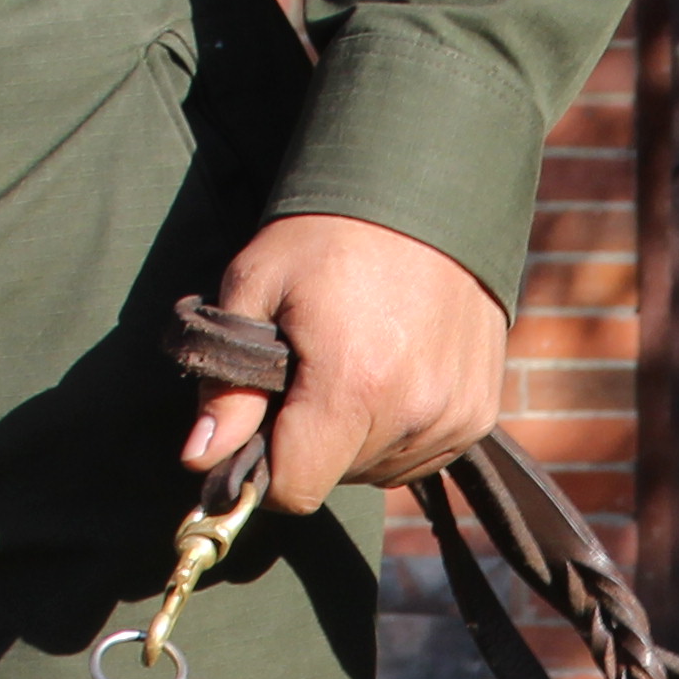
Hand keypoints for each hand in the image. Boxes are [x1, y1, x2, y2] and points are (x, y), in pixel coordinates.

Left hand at [184, 213, 510, 512]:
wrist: (429, 189)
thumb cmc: (331, 233)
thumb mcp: (257, 287)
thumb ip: (225, 384)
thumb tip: (198, 459)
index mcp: (351, 384)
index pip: (296, 489)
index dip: (263, 471)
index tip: (255, 431)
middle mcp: (412, 411)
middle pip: (335, 478)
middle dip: (307, 442)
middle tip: (304, 375)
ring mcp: (454, 416)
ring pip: (378, 471)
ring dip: (354, 439)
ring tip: (352, 367)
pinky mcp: (479, 413)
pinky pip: (421, 456)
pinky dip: (396, 431)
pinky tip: (390, 374)